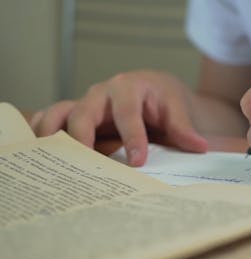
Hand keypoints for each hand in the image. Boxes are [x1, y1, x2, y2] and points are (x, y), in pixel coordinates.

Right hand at [30, 70, 207, 165]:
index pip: (127, 113)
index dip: (131, 137)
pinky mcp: (76, 117)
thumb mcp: (176, 107)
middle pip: (83, 114)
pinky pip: (52, 121)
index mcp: (128, 88)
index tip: (137, 162)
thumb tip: (198, 146)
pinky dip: (44, 135)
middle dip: (83, 140)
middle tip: (87, 169)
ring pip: (59, 115)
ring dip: (53, 137)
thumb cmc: (163, 98)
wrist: (154, 91)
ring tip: (52, 164)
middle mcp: (100, 94)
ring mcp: (84, 104)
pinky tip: (43, 158)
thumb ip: (183, 127)